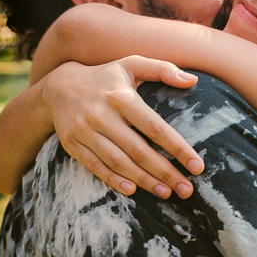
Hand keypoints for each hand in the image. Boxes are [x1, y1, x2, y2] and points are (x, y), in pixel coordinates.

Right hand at [41, 56, 202, 198]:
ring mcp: (85, 131)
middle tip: (187, 189)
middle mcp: (102, 115)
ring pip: (118, 161)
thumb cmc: (106, 77)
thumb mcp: (131, 64)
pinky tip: (133, 191)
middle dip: (165, 172)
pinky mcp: (72, 144)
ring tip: (166, 193)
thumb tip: (193, 80)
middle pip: (138, 150)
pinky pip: (95, 166)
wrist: (59, 86)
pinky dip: (113, 180)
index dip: (178, 148)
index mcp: (121, 96)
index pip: (155, 127)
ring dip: (144, 180)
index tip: (197, 166)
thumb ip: (162, 69)